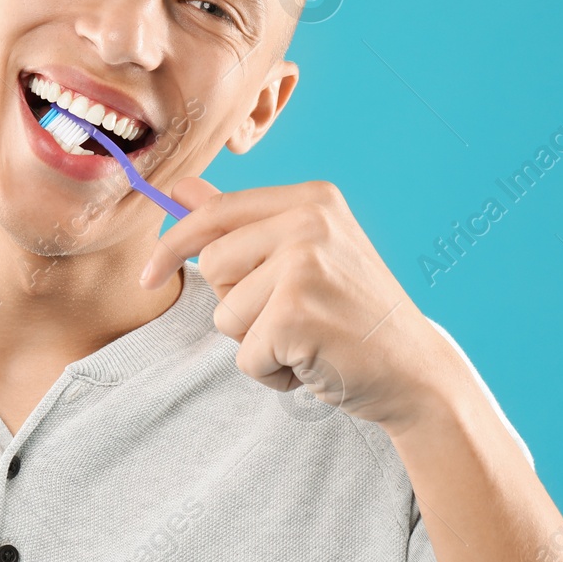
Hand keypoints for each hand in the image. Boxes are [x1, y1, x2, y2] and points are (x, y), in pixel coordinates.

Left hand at [138, 176, 465, 429]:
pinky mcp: (297, 314)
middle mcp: (310, 222)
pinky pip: (245, 354)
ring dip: (256, 344)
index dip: (172, 245)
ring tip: (306, 342)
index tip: (146, 274)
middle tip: (290, 318)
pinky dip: (271, 373)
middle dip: (236, 306)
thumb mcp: (302, 257)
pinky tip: (312, 364)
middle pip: (212, 266)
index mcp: (311, 199)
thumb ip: (240, 224)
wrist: (415, 373)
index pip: (215, 213)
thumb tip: (179, 188)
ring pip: (225, 315)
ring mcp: (305, 266)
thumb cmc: (353, 317)